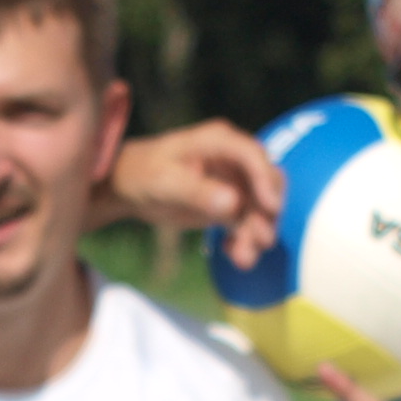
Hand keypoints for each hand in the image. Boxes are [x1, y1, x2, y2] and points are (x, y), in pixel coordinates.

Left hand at [99, 118, 288, 269]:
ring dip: (256, 234)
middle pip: (267, 183)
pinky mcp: (229, 203)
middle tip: (260, 242)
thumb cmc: (143, 174)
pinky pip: (247, 223)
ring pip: (259, 209)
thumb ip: (198, 192)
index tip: (272, 209)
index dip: (266, 181)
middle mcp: (233, 159)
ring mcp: (234, 182)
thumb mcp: (166, 182)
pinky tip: (231, 253)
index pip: (253, 156)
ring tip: (243, 259)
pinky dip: (244, 240)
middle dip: (266, 213)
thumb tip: (233, 203)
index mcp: (219, 141)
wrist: (128, 186)